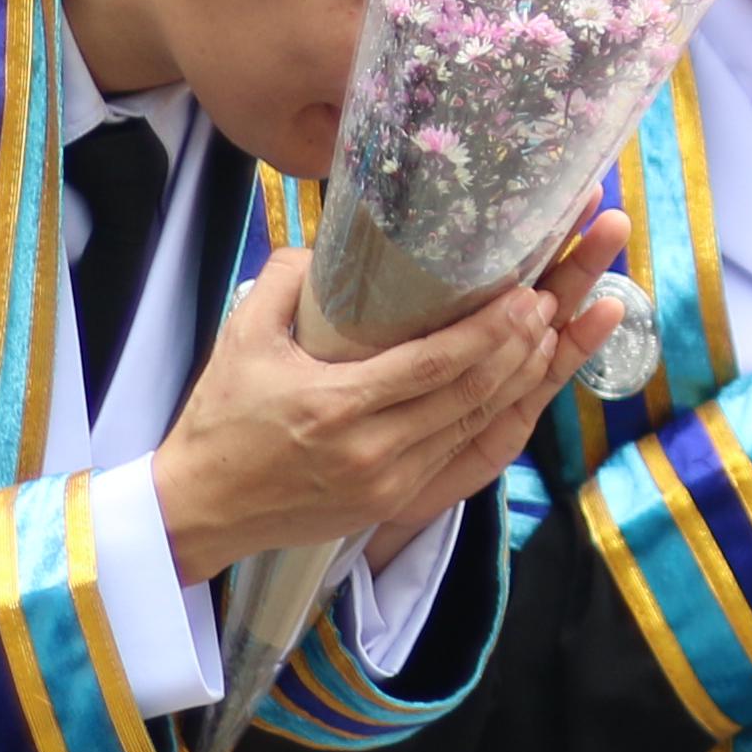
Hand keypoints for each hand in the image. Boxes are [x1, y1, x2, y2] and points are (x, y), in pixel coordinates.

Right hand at [153, 237, 601, 580]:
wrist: (198, 510)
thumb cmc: (219, 419)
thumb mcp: (241, 337)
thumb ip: (286, 281)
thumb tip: (330, 240)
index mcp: (334, 406)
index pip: (434, 366)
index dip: (490, 331)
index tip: (527, 294)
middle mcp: (371, 451)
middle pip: (469, 395)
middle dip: (521, 347)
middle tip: (554, 300)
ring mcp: (389, 483)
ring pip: (475, 425)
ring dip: (521, 380)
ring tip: (552, 331)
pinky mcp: (395, 502)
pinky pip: (462, 454)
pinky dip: (497, 415)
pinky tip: (521, 384)